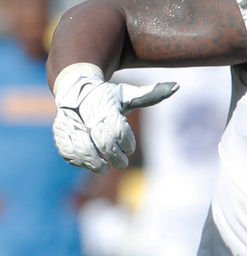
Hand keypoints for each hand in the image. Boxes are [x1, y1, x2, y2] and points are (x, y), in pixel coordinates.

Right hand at [52, 63, 177, 173]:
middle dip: (113, 156)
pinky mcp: (61, 131)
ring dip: (93, 162)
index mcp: (108, 107)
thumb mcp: (130, 94)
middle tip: (122, 164)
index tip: (130, 150)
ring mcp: (73, 123)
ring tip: (103, 169)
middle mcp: (89, 116)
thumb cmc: (108, 96)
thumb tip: (176, 86)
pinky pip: (66, 149)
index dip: (126, 142)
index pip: (119, 128)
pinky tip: (87, 164)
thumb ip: (152, 94)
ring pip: (82, 148)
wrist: (76, 88)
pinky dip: (77, 160)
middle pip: (103, 141)